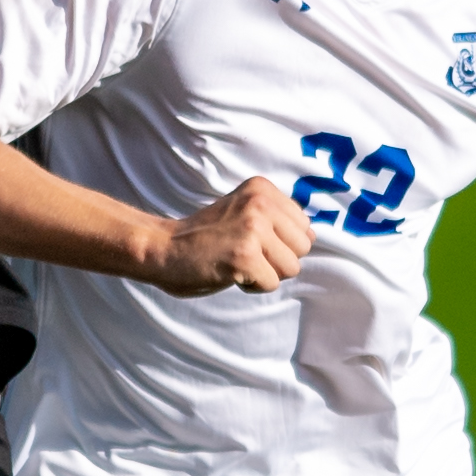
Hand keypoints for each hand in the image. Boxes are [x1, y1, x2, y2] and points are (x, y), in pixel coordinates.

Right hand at [142, 177, 313, 296]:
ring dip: (265, 273)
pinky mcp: (245, 256)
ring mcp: (253, 228)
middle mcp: (260, 203)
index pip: (303, 226)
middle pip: (302, 248)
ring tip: (236, 261)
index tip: (248, 239)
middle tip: (242, 253)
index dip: (279, 243)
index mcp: (262, 189)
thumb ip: (277, 219)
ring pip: (291, 268)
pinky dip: (251, 286)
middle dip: (278, 260)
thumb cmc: (205, 237)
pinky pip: (271, 283)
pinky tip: (229, 272)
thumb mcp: (244, 213)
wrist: (163, 249)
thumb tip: (313, 236)